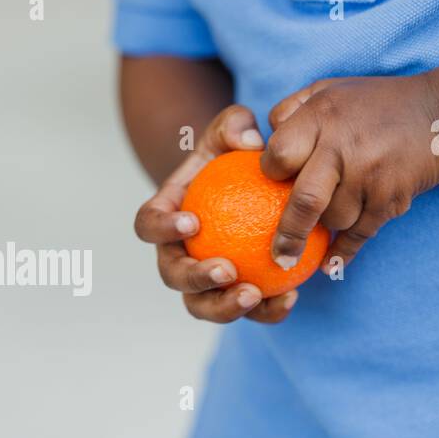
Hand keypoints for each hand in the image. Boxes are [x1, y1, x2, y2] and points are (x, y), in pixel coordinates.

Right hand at [133, 105, 301, 323]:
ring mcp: (203, 281)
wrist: (250, 188)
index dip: (161, 228)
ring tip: (254, 294)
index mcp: (165, 217)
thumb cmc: (233, 157)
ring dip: (224, 307)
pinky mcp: (234, 295)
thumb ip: (235, 126)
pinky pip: (247, 311)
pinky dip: (266, 309)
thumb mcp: (232, 131)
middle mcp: (176, 254)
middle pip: (172, 276)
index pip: (148, 224)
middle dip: (195, 279)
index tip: (192, 222)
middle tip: (226, 270)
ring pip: (203, 306)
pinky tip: (290, 297)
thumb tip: (250, 143)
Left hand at [262, 74, 438, 271]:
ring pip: (333, 220)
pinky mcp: (391, 198)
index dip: (271, 171)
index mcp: (322, 116)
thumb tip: (257, 145)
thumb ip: (289, 112)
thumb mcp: (327, 91)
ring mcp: (370, 175)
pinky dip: (343, 252)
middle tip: (276, 257)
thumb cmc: (371, 105)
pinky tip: (329, 265)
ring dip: (323, 228)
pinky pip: (360, 234)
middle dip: (287, 234)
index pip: (280, 155)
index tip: (272, 180)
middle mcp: (345, 146)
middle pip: (305, 200)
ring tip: (318, 228)